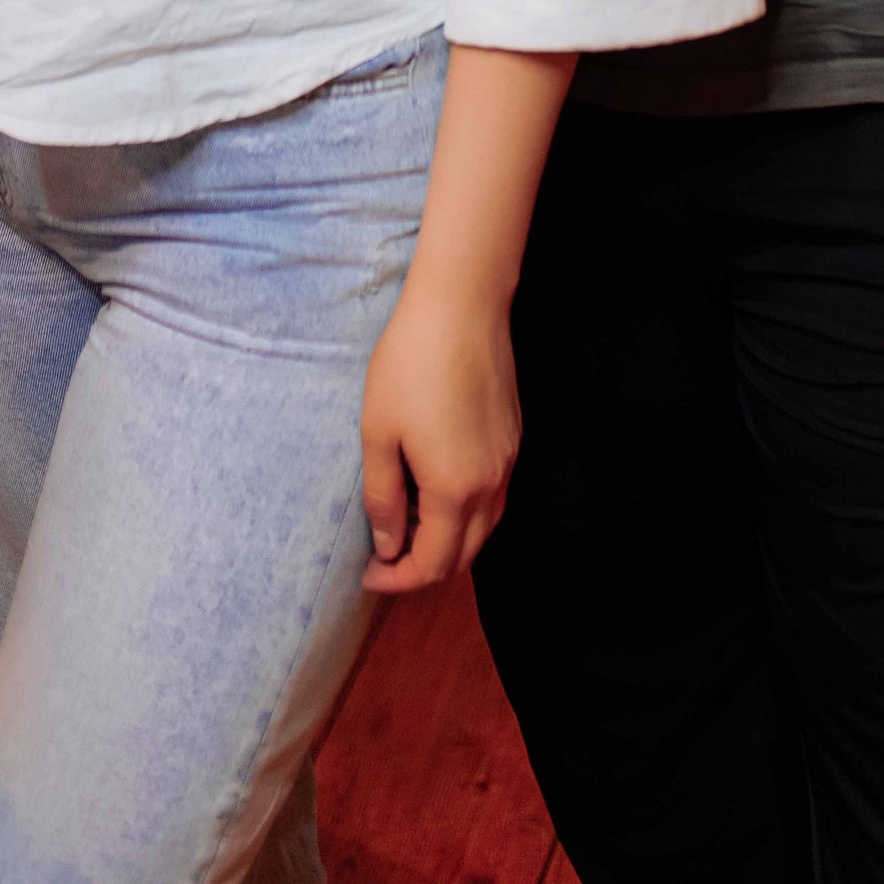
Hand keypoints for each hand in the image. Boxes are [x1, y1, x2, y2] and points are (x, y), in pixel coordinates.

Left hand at [359, 278, 520, 593]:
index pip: (432, 564)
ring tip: (410, 530)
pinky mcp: (513, 437)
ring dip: (450, 544)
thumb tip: (390, 545)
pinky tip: (439, 494)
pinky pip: (494, 498)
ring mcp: (508, 461)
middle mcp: (490, 485)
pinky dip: (467, 515)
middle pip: (464, 556)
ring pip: (484, 529)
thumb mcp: (378, 432)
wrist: (462, 305)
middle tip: (386, 559)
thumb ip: (383, 498)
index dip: (398, 579)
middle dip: (424, 569)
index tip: (369, 574)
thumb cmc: (411, 363)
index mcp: (454, 490)